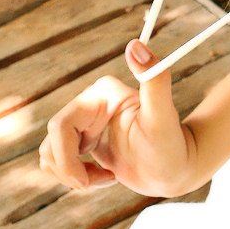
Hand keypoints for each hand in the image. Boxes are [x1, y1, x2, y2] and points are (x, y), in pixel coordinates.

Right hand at [37, 40, 196, 197]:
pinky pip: (60, 161)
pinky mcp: (85, 141)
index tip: (84, 182)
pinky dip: (76, 177)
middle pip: (51, 142)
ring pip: (50, 153)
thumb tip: (135, 45)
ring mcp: (85, 123)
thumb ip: (155, 80)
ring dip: (72, 175)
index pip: (61, 126)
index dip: (66, 158)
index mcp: (101, 92)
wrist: (179, 169)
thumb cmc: (172, 146)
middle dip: (68, 170)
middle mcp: (90, 102)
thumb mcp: (163, 118)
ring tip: (105, 178)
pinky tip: (107, 176)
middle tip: (93, 184)